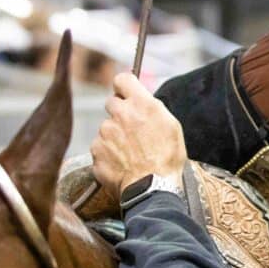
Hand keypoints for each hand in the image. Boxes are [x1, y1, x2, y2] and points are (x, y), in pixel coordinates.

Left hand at [90, 72, 188, 195]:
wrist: (152, 188)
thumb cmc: (167, 158)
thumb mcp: (172, 126)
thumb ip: (153, 108)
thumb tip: (143, 100)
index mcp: (140, 104)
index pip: (122, 79)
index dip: (125, 87)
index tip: (127, 94)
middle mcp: (119, 114)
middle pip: (112, 103)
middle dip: (121, 113)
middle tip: (133, 129)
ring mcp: (104, 133)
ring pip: (106, 128)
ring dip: (115, 136)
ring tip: (132, 152)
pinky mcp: (96, 151)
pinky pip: (101, 147)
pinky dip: (109, 153)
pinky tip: (123, 163)